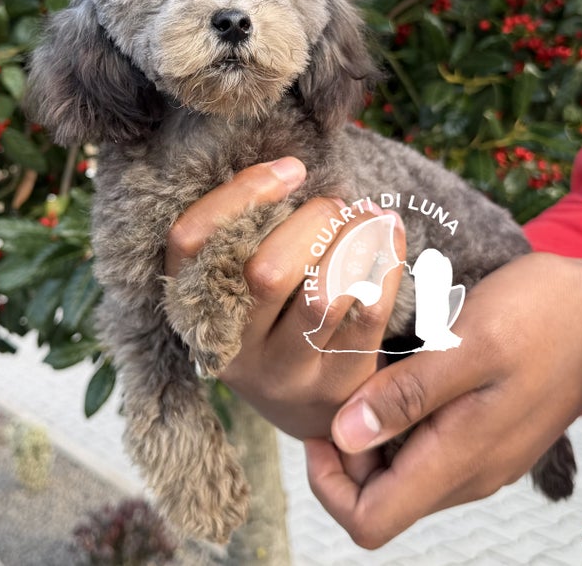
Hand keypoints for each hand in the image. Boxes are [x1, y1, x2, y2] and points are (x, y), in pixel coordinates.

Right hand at [164, 157, 405, 440]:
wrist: (306, 412)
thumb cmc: (274, 320)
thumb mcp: (238, 285)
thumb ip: (247, 234)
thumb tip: (290, 169)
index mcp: (195, 310)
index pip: (190, 242)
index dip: (240, 194)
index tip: (291, 169)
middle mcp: (234, 350)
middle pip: (264, 273)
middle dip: (312, 222)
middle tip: (334, 207)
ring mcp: (288, 375)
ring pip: (323, 297)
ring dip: (354, 242)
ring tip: (367, 218)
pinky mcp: (339, 385)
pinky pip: (369, 314)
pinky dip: (387, 262)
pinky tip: (392, 234)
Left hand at [304, 252, 581, 548]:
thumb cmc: (543, 316)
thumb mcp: (469, 343)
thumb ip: (408, 395)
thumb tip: (344, 436)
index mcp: (461, 460)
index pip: (368, 521)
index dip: (330, 482)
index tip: (325, 422)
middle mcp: (469, 474)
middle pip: (379, 499)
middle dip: (348, 451)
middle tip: (346, 382)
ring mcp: (482, 457)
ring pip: (401, 472)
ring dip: (376, 431)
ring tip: (374, 368)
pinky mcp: (488, 434)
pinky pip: (427, 446)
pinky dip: (403, 418)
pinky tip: (403, 368)